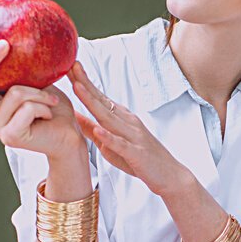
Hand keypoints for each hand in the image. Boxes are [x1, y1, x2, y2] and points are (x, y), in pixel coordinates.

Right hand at [0, 35, 82, 159]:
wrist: (68, 139)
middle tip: (5, 44)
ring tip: (52, 100)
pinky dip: (44, 105)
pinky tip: (49, 113)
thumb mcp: (39, 78)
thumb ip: (25, 61)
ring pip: (14, 93)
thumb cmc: (54, 108)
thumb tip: (23, 26)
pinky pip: (27, 107)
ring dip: (40, 92)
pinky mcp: (9, 136)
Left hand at [69, 62, 192, 197]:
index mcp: (121, 118)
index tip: (69, 67)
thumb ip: (92, 129)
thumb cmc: (139, 159)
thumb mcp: (112, 143)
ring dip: (93, 102)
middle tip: (71, 66)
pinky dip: (110, 137)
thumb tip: (73, 115)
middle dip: (86, 84)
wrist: (171, 175)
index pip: (99, 97)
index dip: (84, 82)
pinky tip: (99, 130)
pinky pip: (122, 144)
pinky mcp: (137, 153)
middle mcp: (128, 122)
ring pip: (110, 118)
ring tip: (78, 88)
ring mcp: (133, 136)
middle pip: (102, 101)